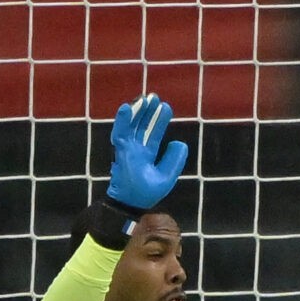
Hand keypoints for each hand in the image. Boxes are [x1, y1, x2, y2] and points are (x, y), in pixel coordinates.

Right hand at [105, 93, 185, 211]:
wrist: (132, 204)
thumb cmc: (147, 192)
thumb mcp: (167, 176)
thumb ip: (175, 160)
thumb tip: (179, 142)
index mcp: (146, 154)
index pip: (153, 133)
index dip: (159, 121)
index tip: (165, 106)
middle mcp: (136, 149)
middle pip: (142, 126)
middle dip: (148, 112)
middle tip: (154, 96)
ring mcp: (127, 150)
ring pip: (131, 126)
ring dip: (137, 112)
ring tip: (145, 98)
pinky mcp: (121, 152)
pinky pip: (120, 133)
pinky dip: (123, 121)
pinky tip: (127, 108)